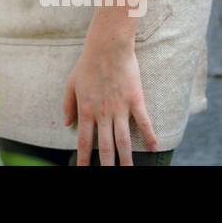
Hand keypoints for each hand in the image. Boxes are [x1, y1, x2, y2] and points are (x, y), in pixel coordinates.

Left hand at [62, 31, 159, 165]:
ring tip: (128, 170)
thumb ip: (68, 105)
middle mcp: (103, 113)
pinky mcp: (136, 100)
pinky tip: (154, 149)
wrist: (107, 47)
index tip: (83, 170)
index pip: (84, 141)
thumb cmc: (87, 64)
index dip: (83, 158)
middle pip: (105, 146)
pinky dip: (149, 136)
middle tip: (109, 175)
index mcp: (86, 110)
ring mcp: (120, 108)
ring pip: (124, 140)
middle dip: (107, 164)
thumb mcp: (71, 84)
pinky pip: (144, 122)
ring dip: (126, 158)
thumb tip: (67, 124)